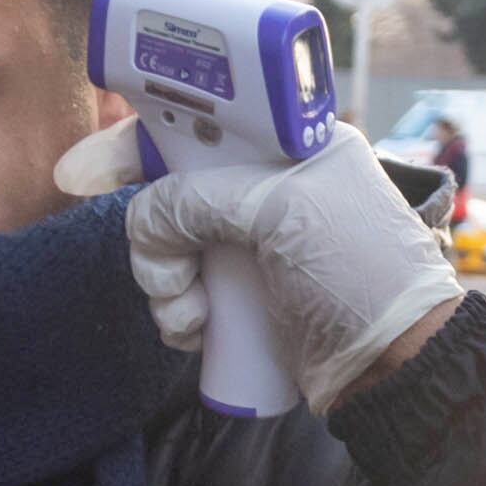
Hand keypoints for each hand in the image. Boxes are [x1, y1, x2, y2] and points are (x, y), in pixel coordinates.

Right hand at [103, 122, 464, 412]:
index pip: (203, 115)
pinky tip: (198, 333)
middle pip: (173, 184)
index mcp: (294, 142)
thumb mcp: (281, 215)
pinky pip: (181, 288)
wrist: (396, 370)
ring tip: (193, 316)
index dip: (143, 136)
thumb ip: (201, 200)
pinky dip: (176, 311)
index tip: (90, 172)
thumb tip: (144, 219)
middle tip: (161, 269)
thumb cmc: (362, 276)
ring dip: (164, 281)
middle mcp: (271, 184)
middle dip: (154, 230)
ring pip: (168, 242)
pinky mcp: (244, 293)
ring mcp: (255, 241)